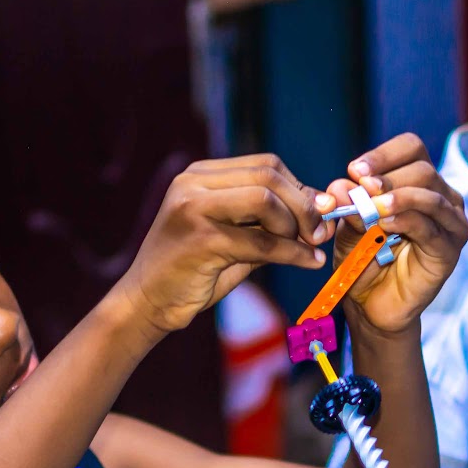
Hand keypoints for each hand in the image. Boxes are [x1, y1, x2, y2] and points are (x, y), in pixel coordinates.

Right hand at [114, 154, 327, 336]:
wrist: (146, 303)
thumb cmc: (191, 272)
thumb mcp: (233, 237)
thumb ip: (268, 221)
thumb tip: (320, 208)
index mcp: (200, 175)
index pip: (265, 164)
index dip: (299, 188)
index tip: (321, 214)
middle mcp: (193, 183)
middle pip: (268, 175)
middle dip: (303, 205)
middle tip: (320, 233)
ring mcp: (193, 208)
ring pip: (265, 201)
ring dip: (294, 226)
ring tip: (305, 248)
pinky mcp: (200, 240)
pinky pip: (260, 242)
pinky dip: (292, 253)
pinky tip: (308, 262)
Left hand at [314, 134, 467, 336]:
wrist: (370, 305)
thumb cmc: (362, 259)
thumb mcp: (348, 225)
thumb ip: (347, 204)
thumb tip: (340, 185)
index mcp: (419, 182)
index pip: (411, 148)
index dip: (383, 154)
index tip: (354, 170)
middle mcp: (442, 197)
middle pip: (422, 169)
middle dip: (386, 177)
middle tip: (360, 190)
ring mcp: (450, 224)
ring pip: (430, 194)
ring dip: (398, 196)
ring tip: (372, 206)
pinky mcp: (449, 250)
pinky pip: (431, 227)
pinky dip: (406, 220)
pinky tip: (385, 224)